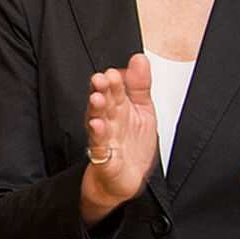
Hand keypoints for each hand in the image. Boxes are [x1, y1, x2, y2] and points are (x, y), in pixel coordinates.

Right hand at [80, 54, 158, 223]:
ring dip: (96, 110)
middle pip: (104, 103)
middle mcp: (109, 121)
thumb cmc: (131, 145)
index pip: (114, 91)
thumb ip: (139, 85)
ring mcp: (104, 139)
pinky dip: (98, 136)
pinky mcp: (104, 159)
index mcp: (118, 108)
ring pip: (98, 121)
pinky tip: (97, 126)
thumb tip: (139, 59)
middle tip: (101, 79)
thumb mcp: (143, 110)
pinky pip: (100, 146)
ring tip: (97, 99)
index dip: (113, 82)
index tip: (113, 73)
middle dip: (101, 91)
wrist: (125, 179)